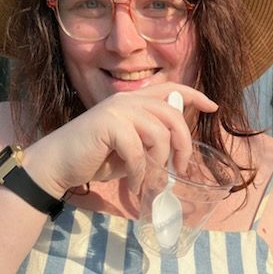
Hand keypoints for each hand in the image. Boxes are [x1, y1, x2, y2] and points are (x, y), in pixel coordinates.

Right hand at [21, 83, 217, 195]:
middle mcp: (127, 100)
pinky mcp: (107, 125)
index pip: (171, 89)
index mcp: (134, 101)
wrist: (58, 164)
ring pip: (159, 135)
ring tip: (152, 184)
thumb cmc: (96, 158)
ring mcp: (117, 110)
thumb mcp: (132, 147)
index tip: (214, 106)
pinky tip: (133, 184)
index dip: (195, 96)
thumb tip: (180, 155)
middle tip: (180, 170)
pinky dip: (139, 173)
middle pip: (172, 116)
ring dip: (160, 166)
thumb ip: (152, 141)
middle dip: (183, 146)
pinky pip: (138, 152)